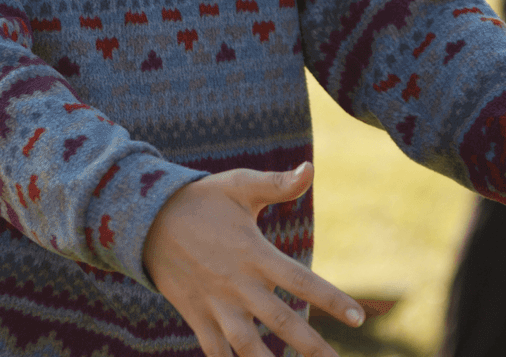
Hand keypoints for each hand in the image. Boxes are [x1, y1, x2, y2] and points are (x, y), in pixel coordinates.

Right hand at [143, 163, 363, 356]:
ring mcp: (215, 304)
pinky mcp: (196, 316)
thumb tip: (311, 168)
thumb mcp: (239, 186)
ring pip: (247, 347)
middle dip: (311, 347)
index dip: (332, 300)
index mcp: (254, 254)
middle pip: (281, 323)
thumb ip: (277, 184)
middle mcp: (237, 285)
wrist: (146, 219)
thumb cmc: (202, 200)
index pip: (301, 281)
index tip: (359, 317)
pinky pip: (215, 351)